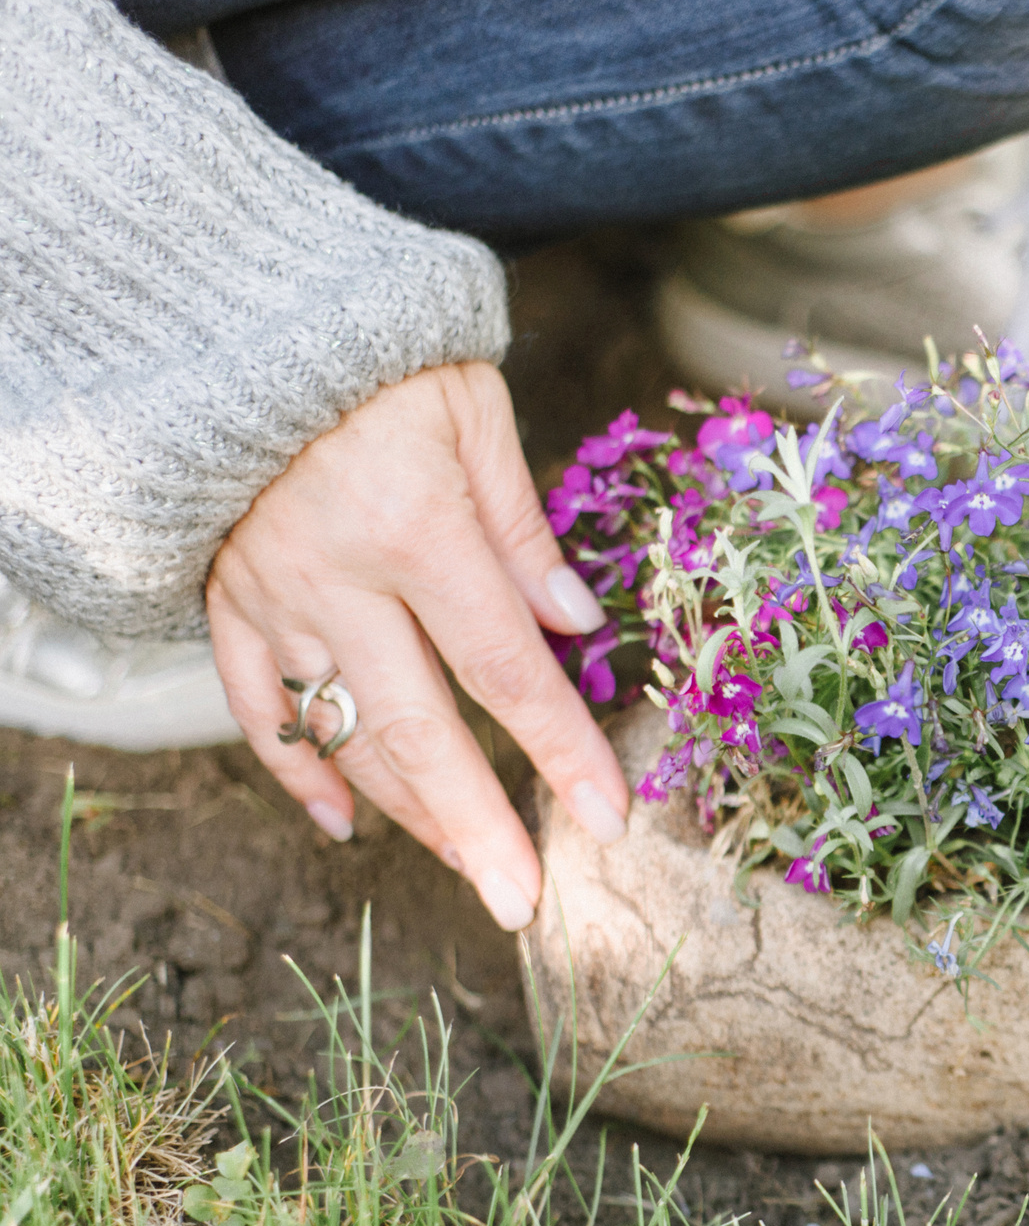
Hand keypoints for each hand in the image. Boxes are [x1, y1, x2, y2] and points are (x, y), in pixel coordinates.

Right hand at [206, 362, 628, 930]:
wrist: (240, 320)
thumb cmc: (382, 359)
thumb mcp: (475, 415)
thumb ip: (523, 531)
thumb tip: (575, 630)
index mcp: (415, 529)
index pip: (505, 668)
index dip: (560, 750)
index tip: (609, 819)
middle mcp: (337, 577)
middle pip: (417, 731)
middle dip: (477, 827)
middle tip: (523, 905)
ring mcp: (273, 595)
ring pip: (343, 732)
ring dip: (409, 810)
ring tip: (472, 866)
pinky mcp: (224, 597)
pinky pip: (255, 707)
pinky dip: (302, 771)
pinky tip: (350, 823)